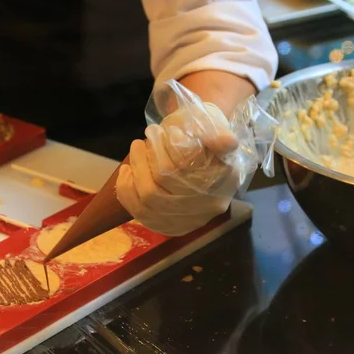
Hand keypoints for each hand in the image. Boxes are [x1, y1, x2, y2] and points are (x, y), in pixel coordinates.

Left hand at [116, 102, 242, 236]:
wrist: (201, 155)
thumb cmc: (203, 137)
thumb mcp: (212, 126)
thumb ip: (216, 132)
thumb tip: (227, 141)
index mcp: (225, 179)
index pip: (188, 167)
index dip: (167, 149)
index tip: (161, 131)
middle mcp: (209, 205)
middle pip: (164, 184)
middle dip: (144, 161)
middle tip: (139, 143)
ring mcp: (189, 220)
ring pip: (148, 200)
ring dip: (134, 173)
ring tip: (135, 153)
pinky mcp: (171, 227)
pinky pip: (140, 213)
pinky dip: (127, 190)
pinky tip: (127, 173)